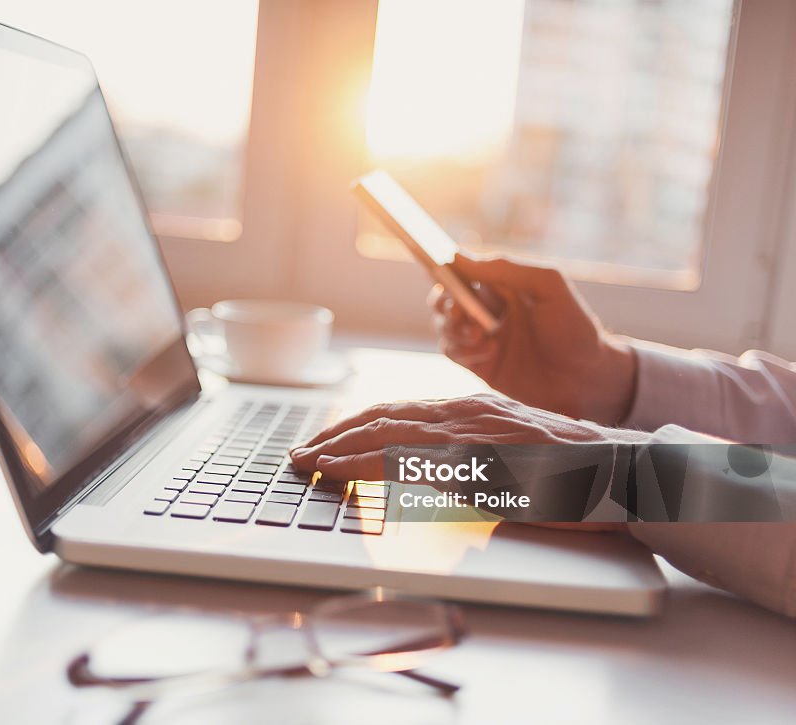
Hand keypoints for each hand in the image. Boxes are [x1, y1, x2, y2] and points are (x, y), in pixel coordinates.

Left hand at [290, 394, 648, 480]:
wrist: (618, 471)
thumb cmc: (566, 469)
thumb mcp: (508, 450)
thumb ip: (468, 452)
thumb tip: (427, 470)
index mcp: (469, 409)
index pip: (396, 412)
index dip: (353, 425)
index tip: (323, 442)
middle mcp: (464, 411)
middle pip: (382, 417)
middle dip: (335, 434)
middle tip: (301, 453)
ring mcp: (470, 432)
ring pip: (387, 433)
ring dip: (341, 448)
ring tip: (309, 462)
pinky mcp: (477, 458)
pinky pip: (409, 460)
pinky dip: (367, 465)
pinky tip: (344, 473)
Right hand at [429, 255, 636, 424]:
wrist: (587, 380)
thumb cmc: (574, 328)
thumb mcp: (548, 286)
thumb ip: (507, 268)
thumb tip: (460, 258)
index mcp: (503, 285)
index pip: (462, 270)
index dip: (443, 267)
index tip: (432, 265)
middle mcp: (488, 309)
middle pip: (444, 298)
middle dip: (444, 302)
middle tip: (458, 310)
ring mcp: (482, 338)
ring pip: (444, 325)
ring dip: (455, 328)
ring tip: (480, 334)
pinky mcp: (479, 364)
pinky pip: (453, 352)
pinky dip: (465, 350)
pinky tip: (491, 351)